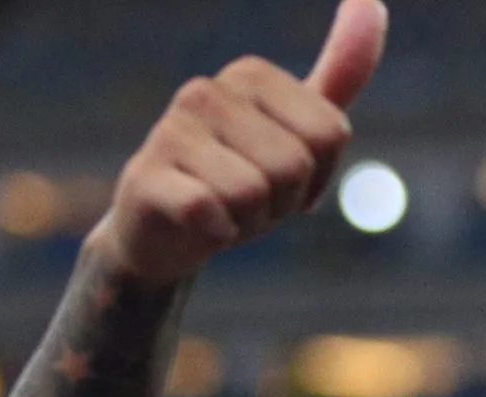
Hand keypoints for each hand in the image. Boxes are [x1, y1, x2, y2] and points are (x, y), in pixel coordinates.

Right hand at [86, 0, 387, 285]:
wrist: (167, 233)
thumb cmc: (242, 180)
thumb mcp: (301, 129)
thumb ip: (341, 73)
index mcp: (250, 75)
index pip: (330, 134)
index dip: (319, 175)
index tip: (286, 178)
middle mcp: (206, 91)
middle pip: (295, 164)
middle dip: (284, 201)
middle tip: (252, 201)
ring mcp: (170, 130)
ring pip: (254, 192)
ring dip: (251, 221)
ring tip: (225, 211)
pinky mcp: (144, 177)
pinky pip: (209, 212)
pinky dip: (217, 233)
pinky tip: (199, 226)